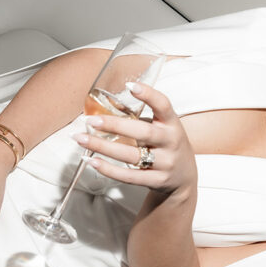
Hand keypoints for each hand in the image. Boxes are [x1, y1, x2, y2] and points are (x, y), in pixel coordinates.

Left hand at [73, 82, 196, 198]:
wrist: (185, 178)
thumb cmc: (166, 146)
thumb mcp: (162, 129)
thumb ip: (140, 120)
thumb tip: (103, 109)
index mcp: (172, 124)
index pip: (163, 105)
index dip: (149, 95)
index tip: (130, 85)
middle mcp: (171, 142)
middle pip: (142, 132)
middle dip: (114, 125)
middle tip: (91, 121)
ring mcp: (165, 163)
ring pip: (131, 156)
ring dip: (102, 147)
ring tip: (81, 139)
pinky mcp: (157, 181)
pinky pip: (129, 176)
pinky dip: (108, 169)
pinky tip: (92, 161)